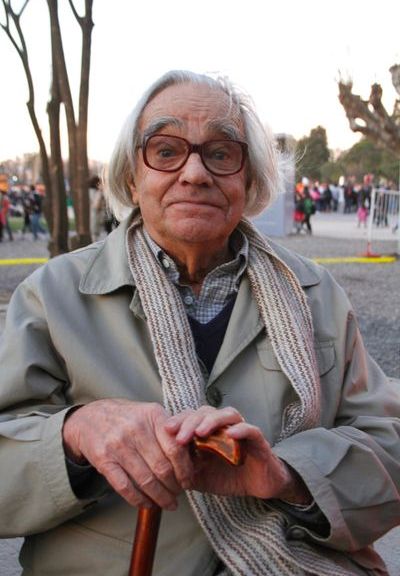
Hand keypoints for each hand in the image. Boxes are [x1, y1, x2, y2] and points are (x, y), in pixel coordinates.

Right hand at [62, 399, 192, 509]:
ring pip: (146, 480)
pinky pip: (125, 487)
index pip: (176, 448)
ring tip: (168, 503)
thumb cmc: (127, 418)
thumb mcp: (149, 414)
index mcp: (152, 415)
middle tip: (179, 494)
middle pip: (162, 468)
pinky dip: (139, 500)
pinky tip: (147, 504)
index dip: (185, 469)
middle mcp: (135, 429)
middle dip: (175, 487)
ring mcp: (118, 445)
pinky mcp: (103, 460)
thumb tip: (194, 458)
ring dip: (160, 497)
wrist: (90, 417)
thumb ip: (170, 431)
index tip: (189, 481)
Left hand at [165, 406, 309, 503]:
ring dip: (212, 421)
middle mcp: (223, 426)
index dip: (178, 420)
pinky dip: (241, 429)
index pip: (190, 417)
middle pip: (205, 412)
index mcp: (207, 431)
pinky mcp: (258, 440)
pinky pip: (250, 429)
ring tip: (200, 432)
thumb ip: (182, 469)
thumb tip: (160, 469)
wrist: (258, 485)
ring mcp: (240, 430)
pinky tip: (231, 434)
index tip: (165, 430)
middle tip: (179, 436)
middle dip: (190, 422)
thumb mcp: (198, 476)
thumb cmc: (227, 476)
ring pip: (227, 414)